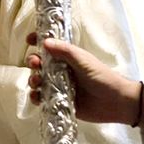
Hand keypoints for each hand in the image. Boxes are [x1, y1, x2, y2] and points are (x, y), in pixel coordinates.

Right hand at [25, 33, 142, 124]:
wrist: (115, 102)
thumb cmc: (101, 76)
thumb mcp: (83, 59)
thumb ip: (64, 50)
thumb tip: (44, 41)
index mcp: (67, 57)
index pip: (49, 46)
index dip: (37, 41)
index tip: (29, 40)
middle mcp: (60, 71)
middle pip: (39, 64)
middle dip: (33, 62)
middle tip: (35, 64)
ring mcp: (59, 87)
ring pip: (38, 81)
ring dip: (33, 80)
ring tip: (37, 82)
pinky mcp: (59, 102)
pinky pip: (42, 99)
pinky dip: (36, 97)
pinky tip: (38, 97)